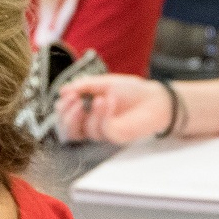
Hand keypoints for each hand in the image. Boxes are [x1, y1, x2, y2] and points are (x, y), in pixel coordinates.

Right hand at [54, 74, 173, 144]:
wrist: (155, 98)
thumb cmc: (131, 91)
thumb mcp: (104, 83)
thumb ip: (84, 86)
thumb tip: (63, 90)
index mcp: (87, 112)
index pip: (66, 117)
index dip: (62, 109)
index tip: (67, 94)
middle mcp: (93, 124)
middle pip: (69, 131)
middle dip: (67, 116)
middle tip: (73, 99)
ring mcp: (104, 132)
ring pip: (86, 130)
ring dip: (91, 112)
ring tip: (100, 97)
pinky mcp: (117, 136)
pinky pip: (103, 129)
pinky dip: (103, 114)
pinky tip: (109, 100)